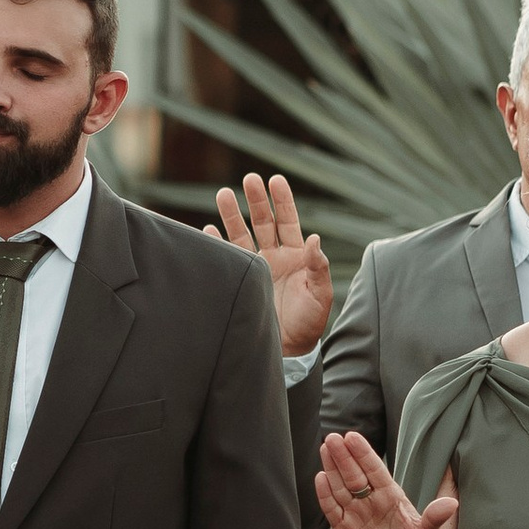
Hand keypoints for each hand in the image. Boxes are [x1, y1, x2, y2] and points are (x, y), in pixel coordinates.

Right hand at [212, 172, 332, 357]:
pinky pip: (226, 258)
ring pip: (241, 234)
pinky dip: (216, 244)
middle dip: (255, 200)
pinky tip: (208, 231)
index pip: (288, 220)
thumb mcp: (320, 294)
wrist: (288, 349)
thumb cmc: (309, 322)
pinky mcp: (240, 281)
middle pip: (262, 221)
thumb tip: (315, 239)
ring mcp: (255, 267)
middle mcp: (273, 256)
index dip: (282, 200)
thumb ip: (317, 267)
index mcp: (294, 255)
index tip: (275, 180)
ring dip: (231, 215)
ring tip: (223, 194)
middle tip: (248, 179)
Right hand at [315, 432, 455, 528]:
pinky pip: (332, 509)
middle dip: (343, 456)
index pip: (375, 470)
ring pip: (341, 487)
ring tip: (324, 449)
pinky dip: (325, 494)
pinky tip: (320, 478)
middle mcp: (370, 499)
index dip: (363, 454)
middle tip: (332, 438)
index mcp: (390, 494)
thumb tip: (451, 503)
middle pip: (354, 474)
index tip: (352, 436)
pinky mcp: (343, 528)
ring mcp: (355, 512)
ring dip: (332, 468)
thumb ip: (434, 519)